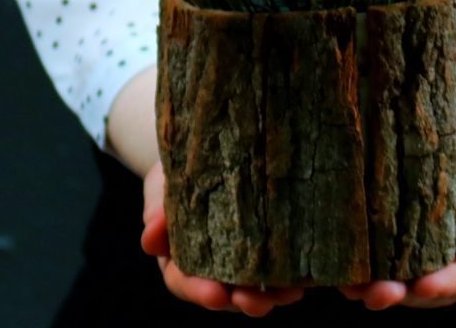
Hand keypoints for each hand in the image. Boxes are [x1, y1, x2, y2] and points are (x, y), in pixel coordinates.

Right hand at [140, 161, 307, 316]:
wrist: (202, 153)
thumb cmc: (175, 176)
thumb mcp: (160, 187)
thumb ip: (157, 209)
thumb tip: (151, 236)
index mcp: (178, 258)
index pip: (184, 282)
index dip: (199, 292)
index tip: (216, 295)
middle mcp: (210, 268)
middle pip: (225, 294)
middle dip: (241, 301)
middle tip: (254, 302)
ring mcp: (239, 263)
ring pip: (255, 288)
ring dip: (272, 295)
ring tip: (289, 293)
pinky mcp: (265, 250)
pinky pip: (278, 270)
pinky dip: (291, 276)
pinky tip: (304, 277)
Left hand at [336, 145, 455, 309]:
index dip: (447, 283)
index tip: (426, 284)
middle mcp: (450, 272)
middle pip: (423, 291)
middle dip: (399, 294)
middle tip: (376, 293)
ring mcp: (421, 265)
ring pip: (395, 283)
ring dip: (369, 287)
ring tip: (348, 284)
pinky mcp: (395, 249)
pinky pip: (375, 263)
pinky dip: (355, 264)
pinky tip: (332, 260)